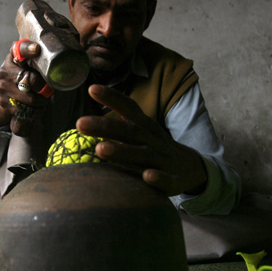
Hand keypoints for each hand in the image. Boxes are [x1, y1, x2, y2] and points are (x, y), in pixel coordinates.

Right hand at [0, 40, 49, 135]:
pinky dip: (34, 110)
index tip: (37, 49)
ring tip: (42, 100)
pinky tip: (33, 107)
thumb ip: (37, 63)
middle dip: (42, 87)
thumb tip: (59, 68)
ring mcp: (3, 87)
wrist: (3, 99)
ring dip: (41, 101)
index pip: (19, 49)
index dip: (28, 49)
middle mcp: (5, 71)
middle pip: (31, 79)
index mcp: (13, 59)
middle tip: (46, 90)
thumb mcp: (25, 68)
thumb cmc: (21, 81)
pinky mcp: (4, 103)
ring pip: (31, 98)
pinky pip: (26, 109)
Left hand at [76, 85, 207, 195]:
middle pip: (129, 131)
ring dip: (122, 151)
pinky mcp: (173, 181)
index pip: (129, 108)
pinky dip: (157, 178)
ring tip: (100, 149)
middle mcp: (153, 140)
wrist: (190, 168)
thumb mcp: (141, 133)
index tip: (92, 89)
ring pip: (142, 155)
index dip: (112, 97)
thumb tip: (83, 122)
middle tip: (80, 124)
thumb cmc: (155, 149)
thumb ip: (117, 127)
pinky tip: (147, 176)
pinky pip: (165, 180)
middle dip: (105, 127)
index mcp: (145, 127)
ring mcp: (163, 160)